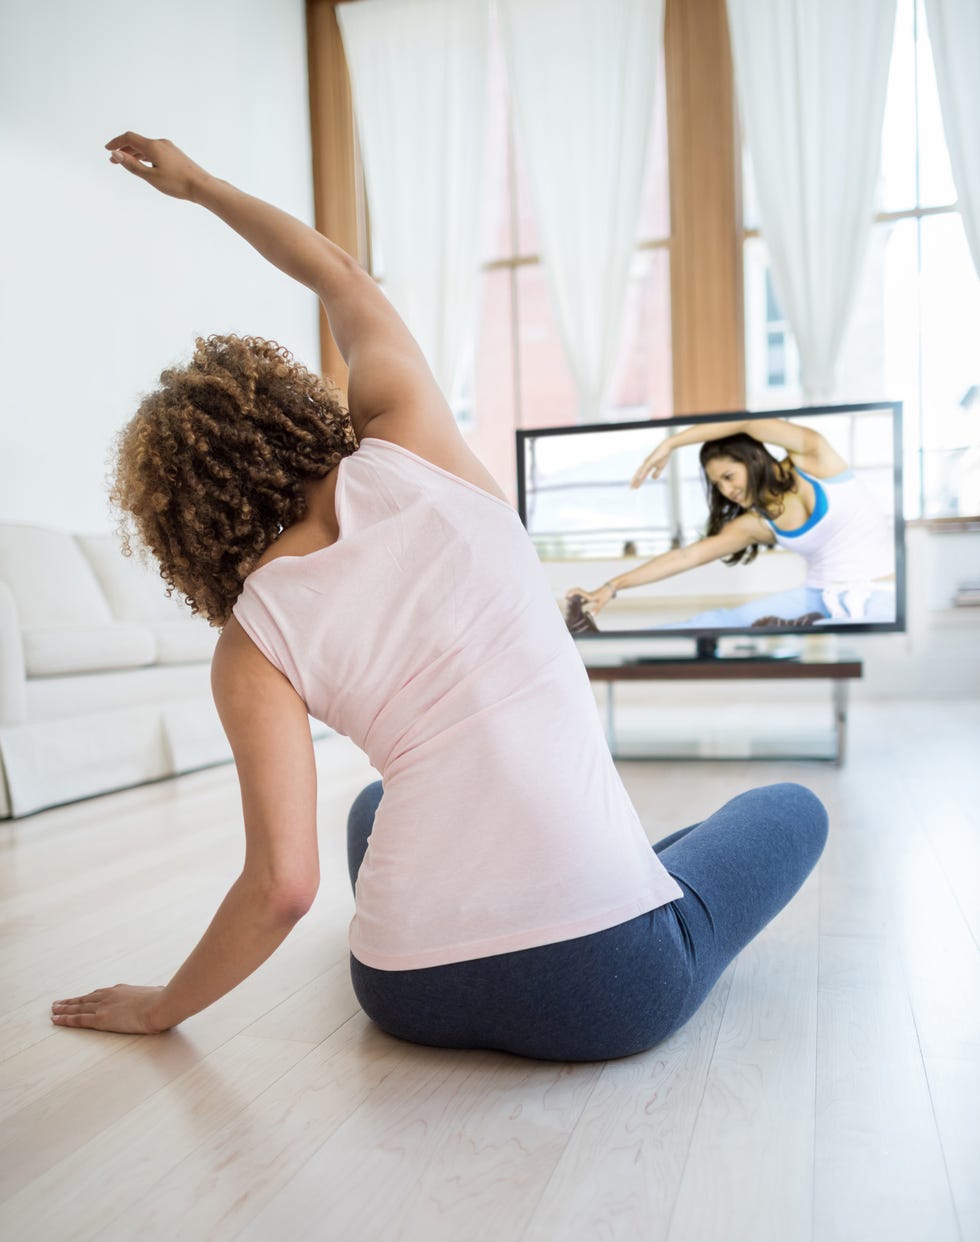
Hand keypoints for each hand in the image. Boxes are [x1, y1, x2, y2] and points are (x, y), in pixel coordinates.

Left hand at [51, 984, 170, 1034]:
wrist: (160, 1005)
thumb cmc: (162, 1001)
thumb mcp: (156, 994)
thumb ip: (153, 994)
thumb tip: (160, 993)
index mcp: (121, 990)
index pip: (99, 994)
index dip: (88, 997)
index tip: (80, 998)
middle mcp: (109, 996)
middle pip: (85, 999)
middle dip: (71, 1002)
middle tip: (58, 1003)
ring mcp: (103, 1006)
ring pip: (78, 1008)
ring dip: (64, 1009)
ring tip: (54, 1010)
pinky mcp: (100, 1019)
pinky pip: (78, 1020)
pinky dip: (66, 1019)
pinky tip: (56, 1020)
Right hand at [105, 132, 209, 200]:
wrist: (202, 186)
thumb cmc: (177, 183)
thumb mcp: (150, 176)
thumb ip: (132, 165)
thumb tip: (116, 154)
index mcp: (153, 146)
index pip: (129, 138)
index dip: (116, 142)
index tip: (107, 149)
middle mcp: (161, 143)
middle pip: (137, 142)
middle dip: (124, 149)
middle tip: (114, 160)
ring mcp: (169, 148)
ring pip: (146, 147)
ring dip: (134, 153)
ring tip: (126, 163)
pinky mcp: (175, 154)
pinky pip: (155, 151)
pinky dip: (145, 155)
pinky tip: (144, 164)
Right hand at [565, 583, 614, 615]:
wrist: (611, 588)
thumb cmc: (606, 594)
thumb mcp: (602, 603)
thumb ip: (597, 609)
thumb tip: (592, 614)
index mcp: (589, 596)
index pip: (579, 592)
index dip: (572, 593)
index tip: (567, 595)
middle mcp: (588, 595)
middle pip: (578, 592)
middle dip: (571, 593)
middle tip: (565, 596)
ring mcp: (590, 595)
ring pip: (580, 595)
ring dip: (575, 597)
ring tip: (570, 600)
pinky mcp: (592, 596)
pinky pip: (584, 599)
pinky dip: (581, 601)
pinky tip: (580, 605)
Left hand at [630, 438, 672, 487]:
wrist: (667, 447)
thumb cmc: (663, 455)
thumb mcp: (660, 467)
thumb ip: (656, 473)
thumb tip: (653, 479)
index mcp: (647, 466)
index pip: (641, 475)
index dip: (637, 481)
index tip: (634, 487)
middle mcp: (645, 464)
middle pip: (638, 474)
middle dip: (634, 481)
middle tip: (631, 488)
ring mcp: (647, 462)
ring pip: (640, 472)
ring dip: (636, 479)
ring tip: (633, 485)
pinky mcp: (650, 460)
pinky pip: (645, 468)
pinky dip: (641, 473)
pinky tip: (639, 478)